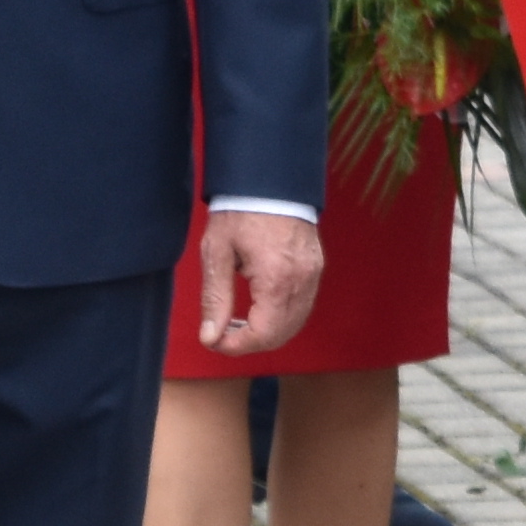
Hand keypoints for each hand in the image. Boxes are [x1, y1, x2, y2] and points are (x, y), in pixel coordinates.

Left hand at [193, 208, 321, 359]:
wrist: (270, 179)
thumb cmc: (240, 211)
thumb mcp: (217, 253)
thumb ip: (215, 298)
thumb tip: (210, 337)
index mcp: (276, 279)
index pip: (263, 335)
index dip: (236, 346)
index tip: (214, 340)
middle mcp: (301, 281)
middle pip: (281, 335)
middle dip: (250, 342)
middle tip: (222, 333)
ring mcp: (313, 275)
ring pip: (295, 323)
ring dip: (267, 331)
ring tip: (236, 321)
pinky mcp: (315, 268)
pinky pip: (302, 306)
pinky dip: (281, 316)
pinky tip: (257, 306)